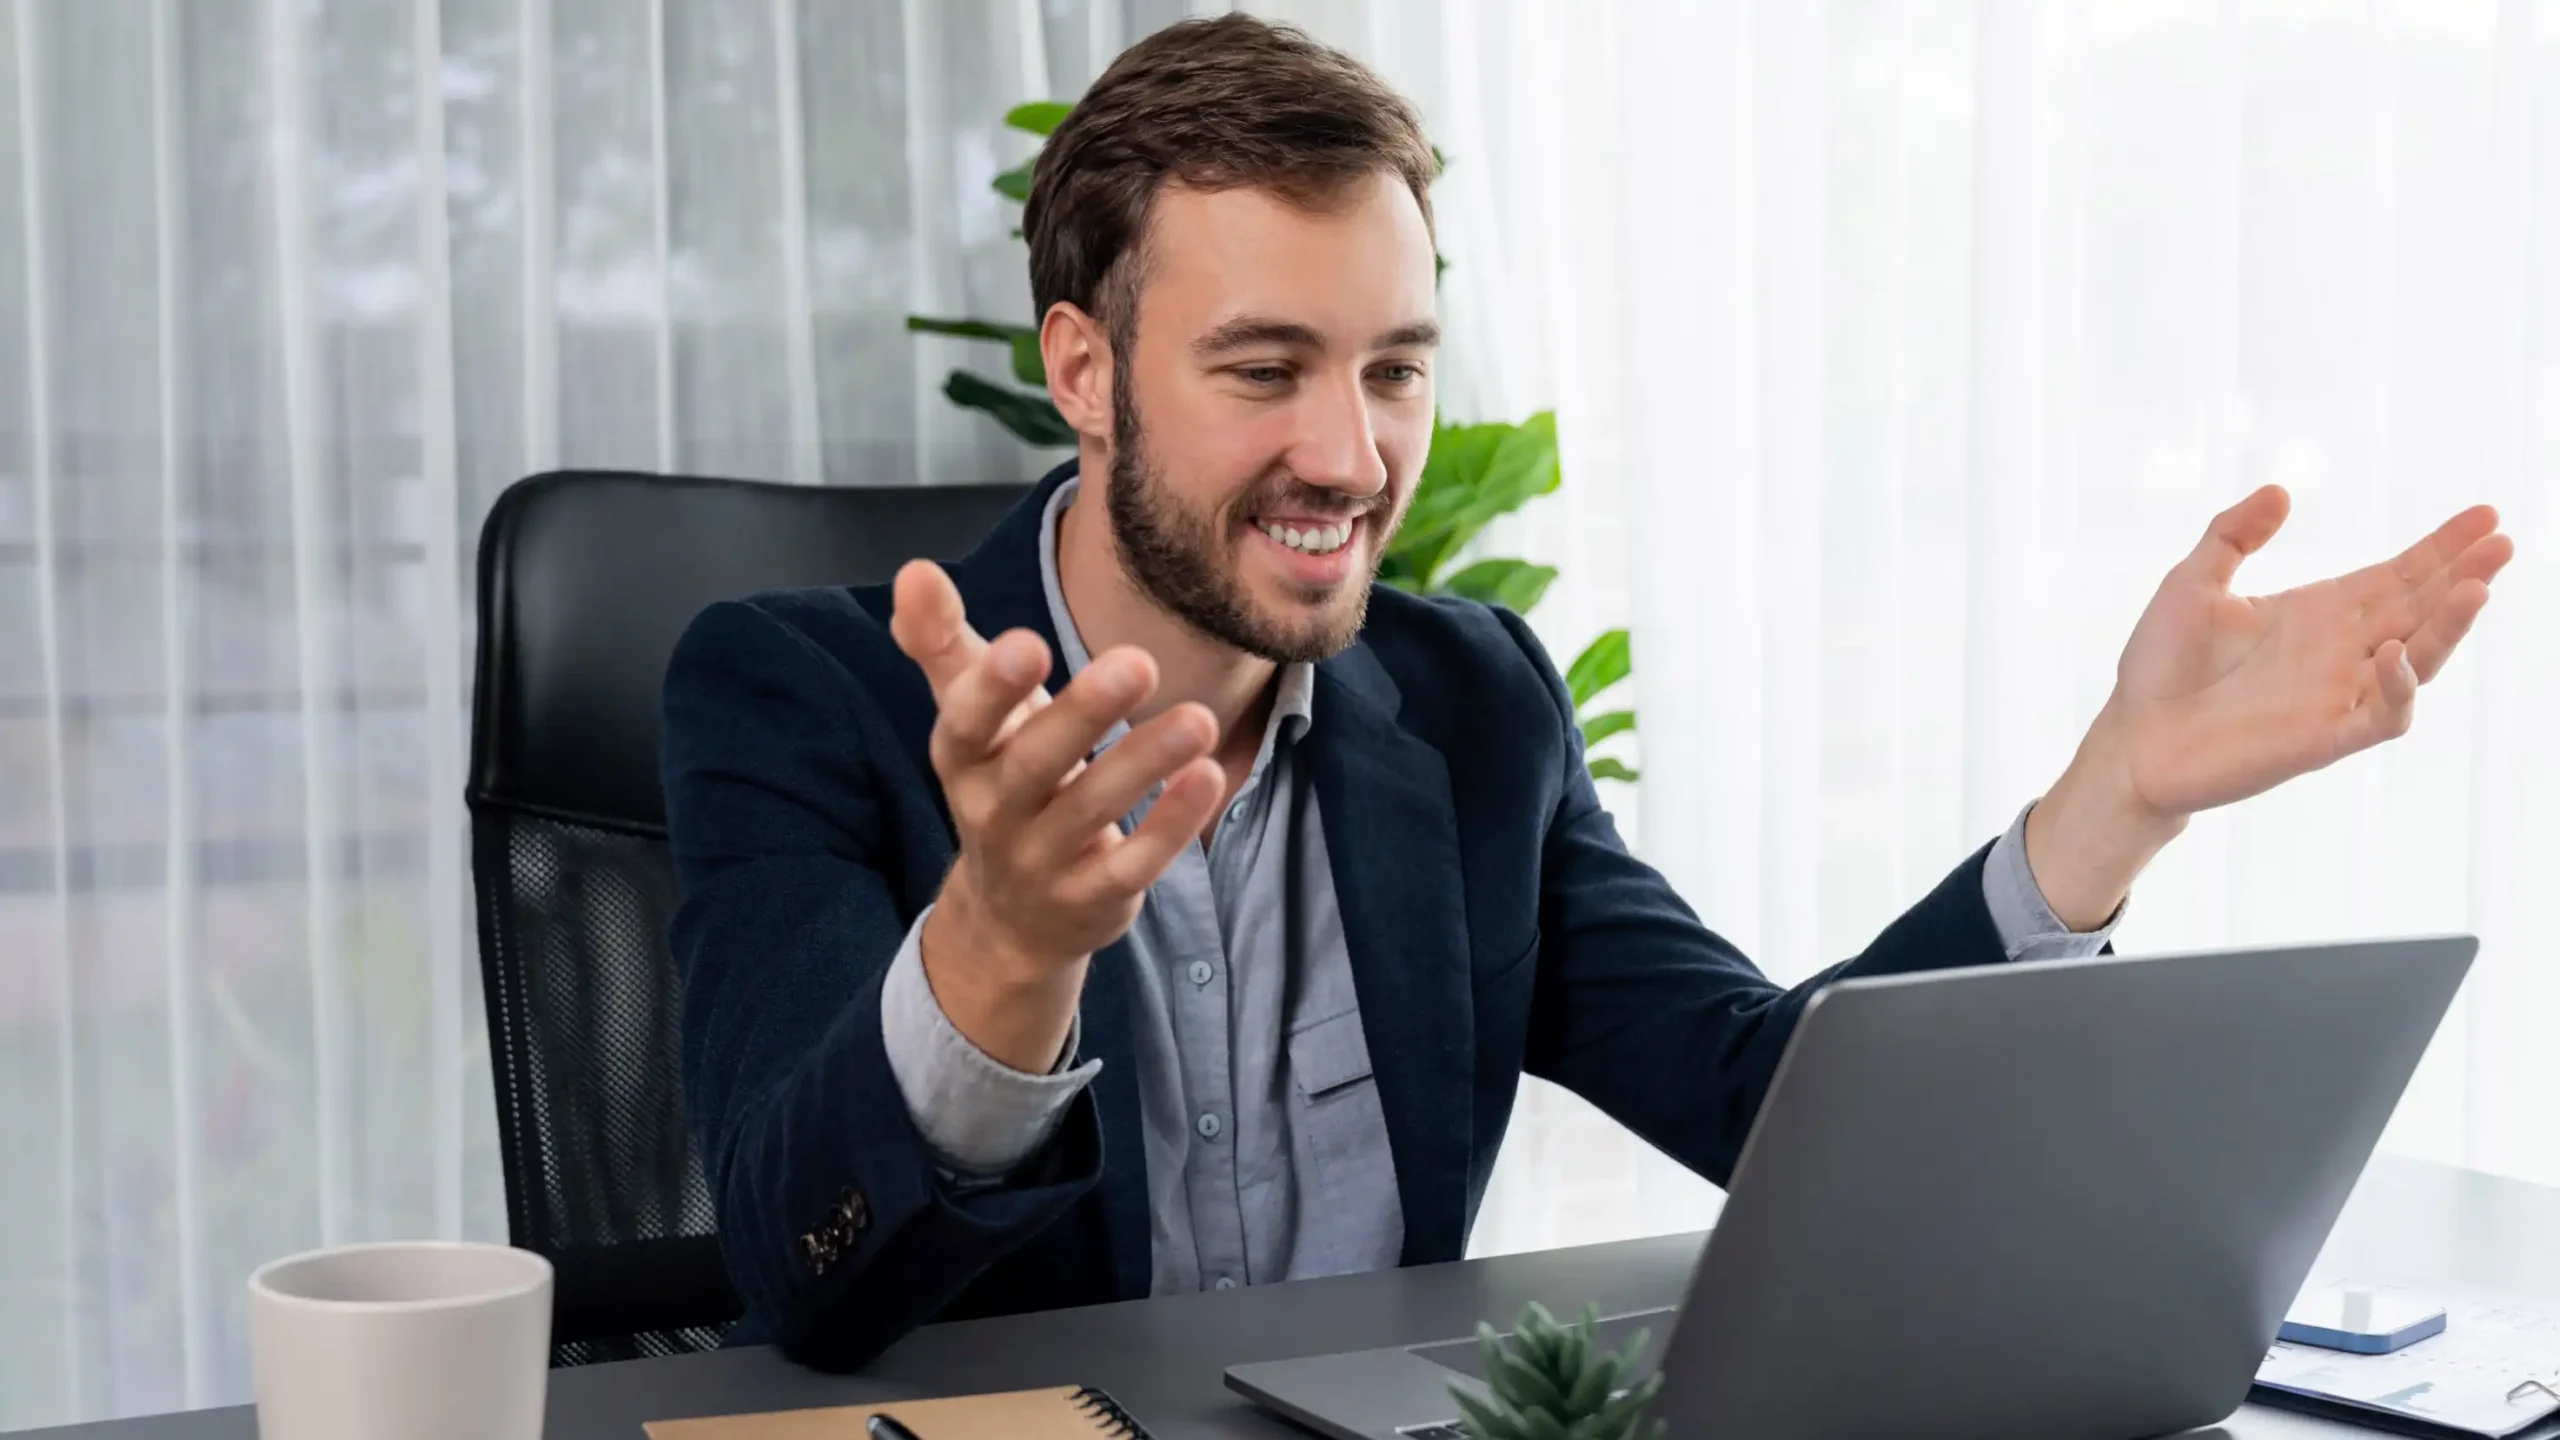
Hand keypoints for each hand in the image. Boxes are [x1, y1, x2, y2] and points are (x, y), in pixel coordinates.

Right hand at [889, 560, 1224, 1072]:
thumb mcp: (970, 717)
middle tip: (1137, 663)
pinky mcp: (1093, 898)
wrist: (1011, 919)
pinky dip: (1170, 825)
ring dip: (1144, 764)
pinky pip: (1132, 865)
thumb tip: (913, 569)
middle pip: (1032, 765)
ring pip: (1091, 812)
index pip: (965, 724)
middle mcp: (994, 812)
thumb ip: (942, 642)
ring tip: (1199, 719)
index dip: (992, 689)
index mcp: (963, 759)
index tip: (1028, 643)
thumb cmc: (1002, 783)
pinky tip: (1208, 776)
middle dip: (1081, 716)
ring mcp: (1043, 861)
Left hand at [2029, 486, 2513, 927]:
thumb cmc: (2161, 665)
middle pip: (2420, 608)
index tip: (2484, 515)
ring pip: (2417, 659)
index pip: (2397, 575)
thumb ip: (2233, 535)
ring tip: (2478, 587)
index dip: (2440, 547)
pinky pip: (2381, 715)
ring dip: (2449, 626)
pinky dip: (2396, 685)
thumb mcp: (2192, 583)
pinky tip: (2396, 651)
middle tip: (2502, 540)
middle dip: (2464, 574)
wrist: (2132, 737)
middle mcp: (2339, 652)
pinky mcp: (2322, 739)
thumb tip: (2282, 491)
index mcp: (2318, 613)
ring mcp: (2336, 696)